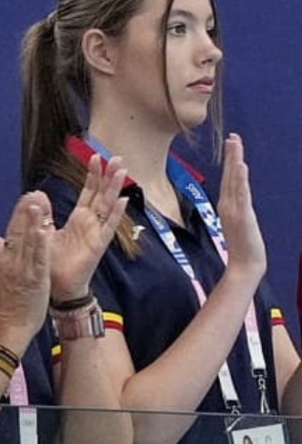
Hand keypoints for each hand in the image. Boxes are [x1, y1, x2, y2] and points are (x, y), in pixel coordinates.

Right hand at [0, 192, 52, 347]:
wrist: (7, 330)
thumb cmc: (7, 304)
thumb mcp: (3, 276)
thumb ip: (3, 255)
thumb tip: (2, 241)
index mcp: (5, 260)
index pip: (14, 232)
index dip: (21, 215)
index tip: (29, 197)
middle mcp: (11, 262)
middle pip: (19, 232)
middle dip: (26, 212)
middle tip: (33, 193)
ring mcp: (22, 270)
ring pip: (28, 241)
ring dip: (33, 221)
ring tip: (38, 203)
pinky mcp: (34, 280)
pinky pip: (38, 258)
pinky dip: (41, 243)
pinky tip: (45, 230)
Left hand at [50, 154, 127, 302]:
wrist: (60, 287)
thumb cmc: (54, 263)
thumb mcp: (43, 233)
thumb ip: (43, 214)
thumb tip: (37, 194)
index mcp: (79, 218)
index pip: (89, 191)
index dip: (93, 175)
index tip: (95, 156)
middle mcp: (91, 222)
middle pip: (102, 194)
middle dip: (109, 175)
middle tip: (117, 157)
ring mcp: (97, 232)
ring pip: (108, 205)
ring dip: (115, 188)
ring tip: (122, 171)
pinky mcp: (99, 244)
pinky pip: (109, 226)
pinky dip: (116, 213)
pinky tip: (123, 200)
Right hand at [217, 133, 266, 280]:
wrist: (244, 267)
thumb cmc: (244, 248)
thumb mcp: (240, 224)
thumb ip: (239, 210)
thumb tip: (239, 200)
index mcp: (227, 205)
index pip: (229, 178)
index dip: (230, 160)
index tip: (232, 142)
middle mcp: (228, 205)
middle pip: (229, 175)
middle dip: (232, 155)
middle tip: (233, 136)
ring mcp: (234, 210)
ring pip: (234, 181)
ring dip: (234, 161)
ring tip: (235, 143)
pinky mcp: (243, 216)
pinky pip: (241, 194)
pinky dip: (240, 180)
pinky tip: (241, 166)